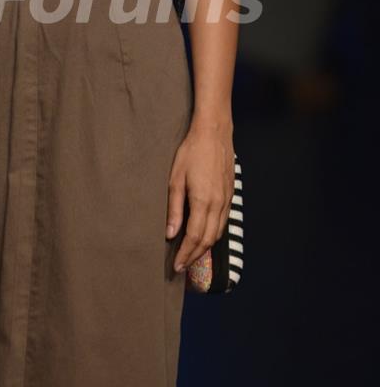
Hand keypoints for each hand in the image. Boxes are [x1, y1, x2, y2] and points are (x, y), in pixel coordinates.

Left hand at [165, 124, 234, 273]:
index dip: (185, 255)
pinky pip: (223, 222)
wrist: (214, 133)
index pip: (194, 238)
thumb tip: (170, 233)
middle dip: (194, 256)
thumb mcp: (175, 178)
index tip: (176, 266)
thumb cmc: (191, 152)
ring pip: (217, 233)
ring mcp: (227, 200)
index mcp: (203, 201)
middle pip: (207, 240)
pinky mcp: (230, 195)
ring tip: (191, 256)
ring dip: (205, 248)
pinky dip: (213, 235)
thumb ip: (174, 208)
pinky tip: (204, 236)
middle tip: (182, 267)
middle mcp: (218, 205)